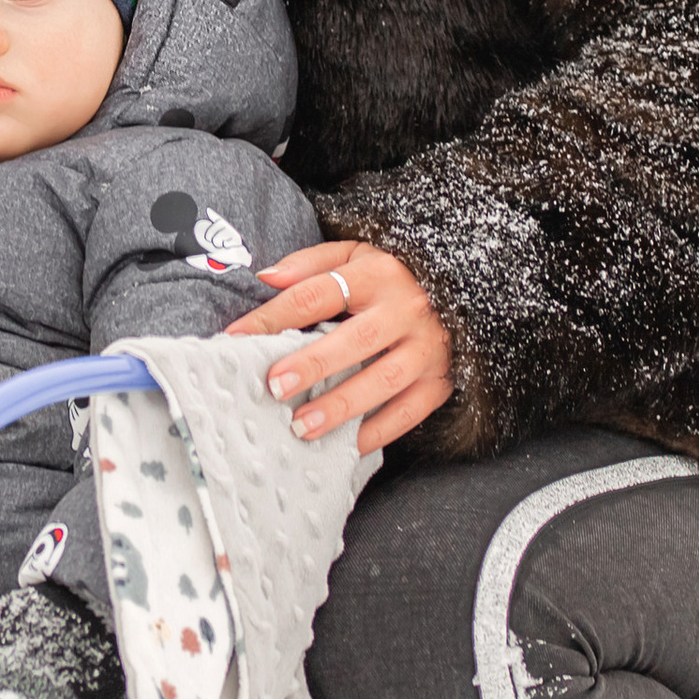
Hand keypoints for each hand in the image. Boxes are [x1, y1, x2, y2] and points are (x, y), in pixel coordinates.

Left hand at [227, 240, 452, 454]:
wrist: (462, 290)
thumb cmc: (391, 274)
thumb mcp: (354, 253)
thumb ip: (310, 263)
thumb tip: (266, 277)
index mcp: (377, 273)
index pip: (317, 294)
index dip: (274, 315)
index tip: (237, 337)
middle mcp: (405, 309)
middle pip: (356, 339)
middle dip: (313, 365)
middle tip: (275, 387)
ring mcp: (427, 347)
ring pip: (383, 381)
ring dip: (340, 406)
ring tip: (301, 427)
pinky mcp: (440, 379)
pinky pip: (409, 411)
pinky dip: (377, 432)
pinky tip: (346, 446)